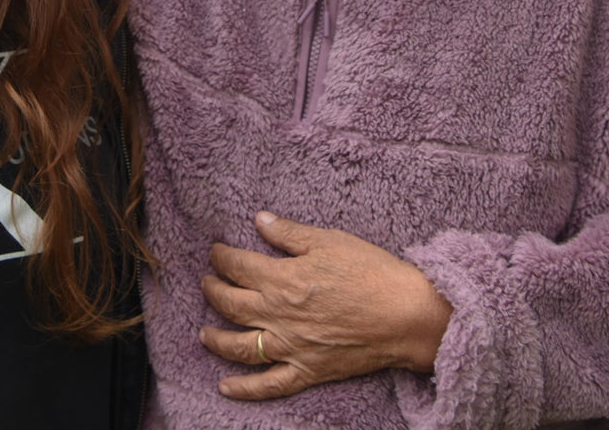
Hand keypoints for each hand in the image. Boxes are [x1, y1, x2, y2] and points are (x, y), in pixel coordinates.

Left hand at [199, 210, 451, 400]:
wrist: (406, 315)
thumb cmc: (371, 272)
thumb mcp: (329, 241)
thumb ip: (290, 233)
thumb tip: (260, 220)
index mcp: (282, 280)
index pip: (238, 266)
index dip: (221, 257)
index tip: (216, 252)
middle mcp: (278, 315)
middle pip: (231, 305)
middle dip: (213, 292)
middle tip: (206, 283)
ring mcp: (291, 347)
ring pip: (240, 346)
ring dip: (216, 339)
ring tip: (203, 332)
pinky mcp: (307, 370)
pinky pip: (269, 385)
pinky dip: (244, 389)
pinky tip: (225, 387)